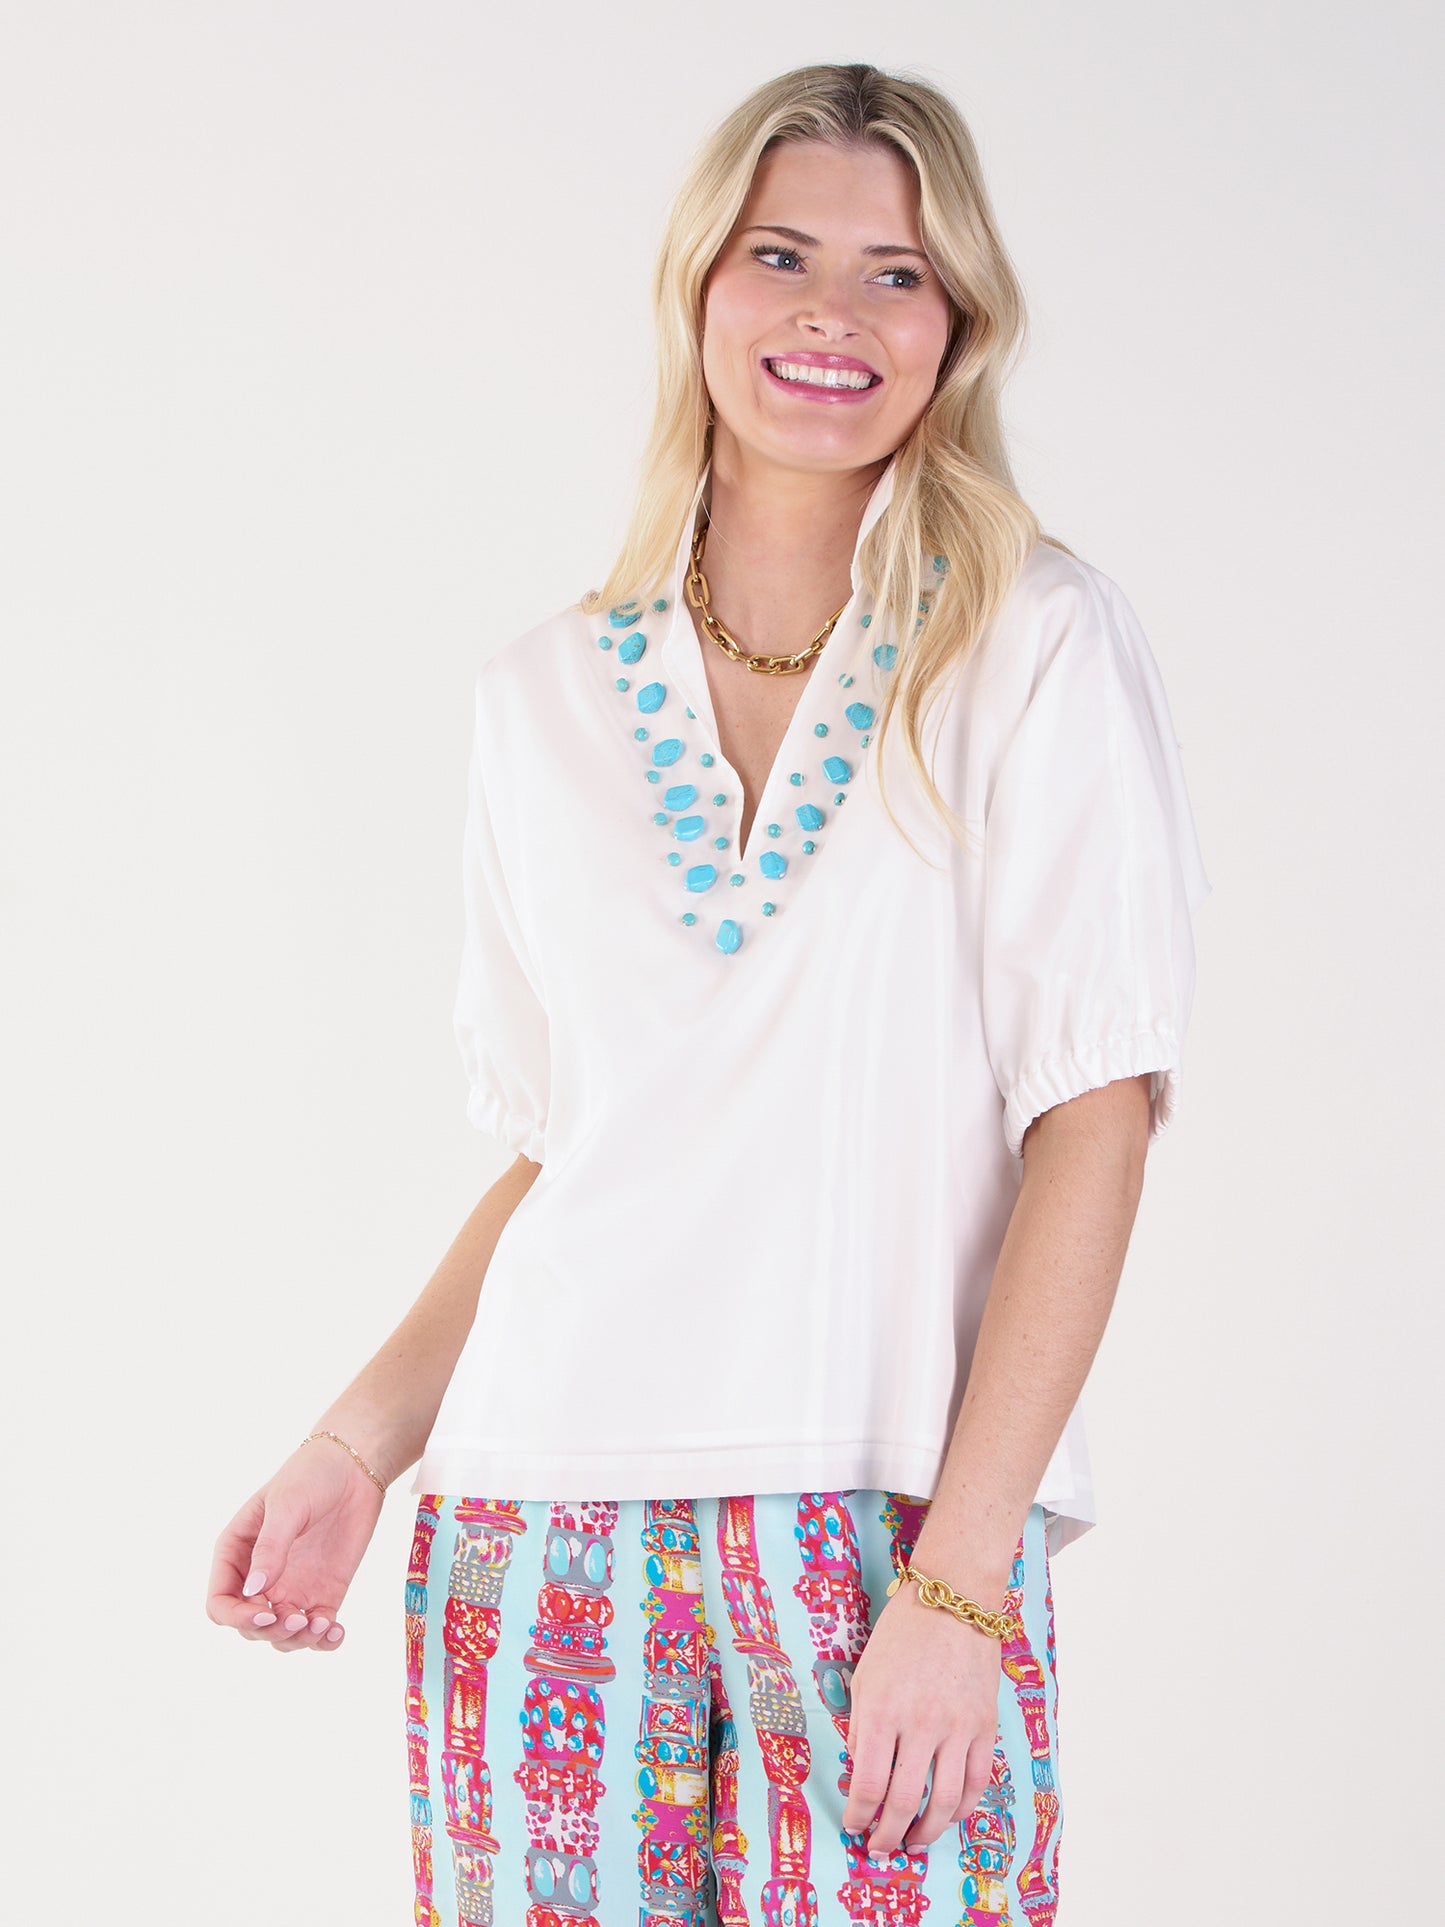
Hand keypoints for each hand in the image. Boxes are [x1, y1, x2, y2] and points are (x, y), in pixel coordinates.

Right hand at [206, 1438, 385, 1652]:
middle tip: (298, 1619)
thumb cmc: (311, 1475)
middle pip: (249, 1626)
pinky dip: (324, 1640)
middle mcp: (260, 1578)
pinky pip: (317, 1629)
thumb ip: (271, 1547)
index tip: (266, 1613)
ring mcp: (291, 1588)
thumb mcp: (287, 1505)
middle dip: (270, 1631)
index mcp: (236, 1554)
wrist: (355, 1466)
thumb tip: (255, 1591)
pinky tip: (336, 1632)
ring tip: (322, 1624)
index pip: (220, 1603)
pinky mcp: (323, 1592)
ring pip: (281, 1636)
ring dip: (297, 1641)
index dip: (237, 1617)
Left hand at [840, 1580, 1001, 1855]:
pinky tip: (948, 1818)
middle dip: (888, 1835)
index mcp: (881, 1710)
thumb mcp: (865, 1677)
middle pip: (904, 1801)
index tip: (854, 1826)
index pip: (867, 1783)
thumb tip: (862, 1776)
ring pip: (944, 1801)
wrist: (953, 1601)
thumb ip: (863, 1729)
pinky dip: (963, 1810)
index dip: (858, 1815)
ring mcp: (956, 1727)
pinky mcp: (984, 1726)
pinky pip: (977, 1783)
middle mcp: (919, 1723)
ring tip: (914, 1843)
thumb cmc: (901, 1635)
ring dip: (927, 1832)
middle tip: (881, 1848)